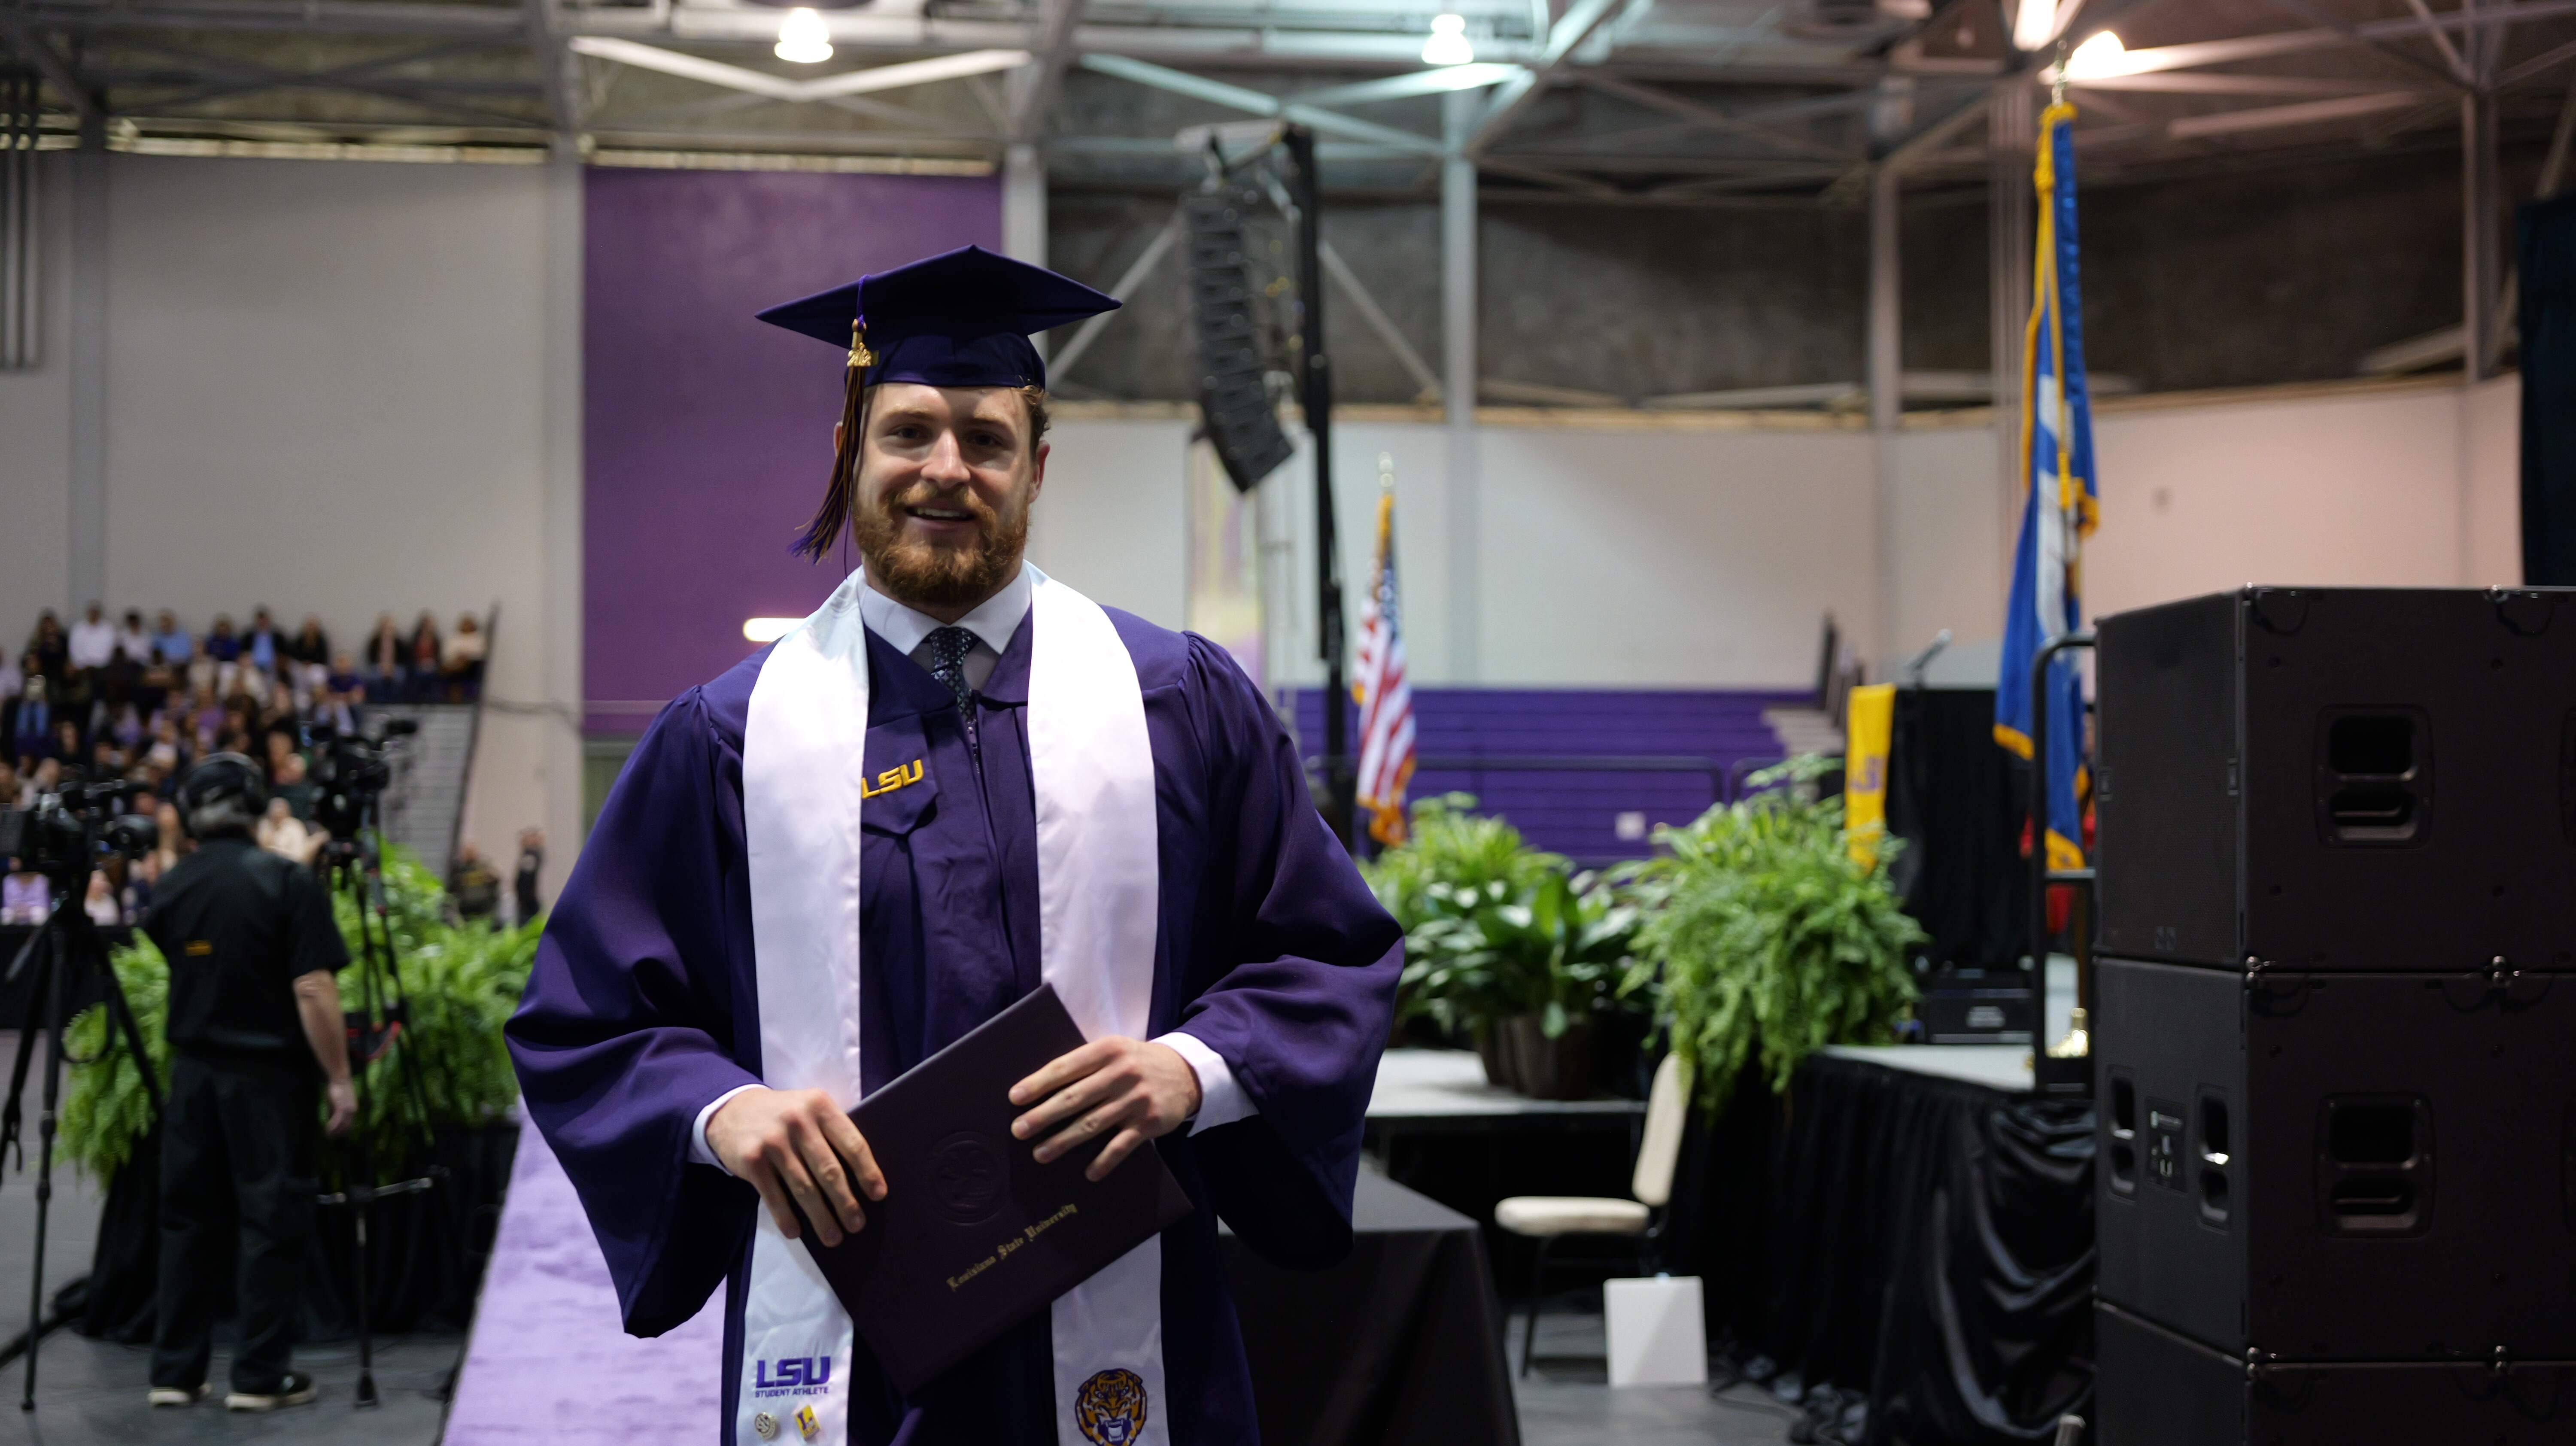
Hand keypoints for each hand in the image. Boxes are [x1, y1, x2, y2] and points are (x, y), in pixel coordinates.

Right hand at [324, 1077, 356, 1137]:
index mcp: (353, 1110)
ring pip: (342, 1125)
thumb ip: (335, 1112)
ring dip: (334, 1132)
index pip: (349, 1125)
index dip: (341, 1132)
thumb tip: (332, 1122)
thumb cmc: (337, 1090)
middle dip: (338, 1134)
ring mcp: (348, 1109)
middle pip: (347, 1127)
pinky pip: (337, 1120)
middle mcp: (353, 1111)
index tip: (334, 1136)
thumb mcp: (336, 1104)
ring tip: (327, 1135)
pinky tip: (327, 1129)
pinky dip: (333, 1126)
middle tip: (329, 1138)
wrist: (340, 1079)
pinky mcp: (342, 1106)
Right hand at [707, 1087, 885, 1246]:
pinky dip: (786, 1217)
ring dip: (821, 1218)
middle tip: (857, 1225)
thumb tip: (861, 1178)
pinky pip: (774, 1196)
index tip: (878, 1195)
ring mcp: (773, 1141)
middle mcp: (798, 1121)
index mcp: (820, 1106)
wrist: (732, 1110)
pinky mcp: (752, 1160)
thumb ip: (831, 1133)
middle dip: (846, 1203)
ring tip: (834, 1237)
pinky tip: (796, 1233)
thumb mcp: (810, 1110)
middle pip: (829, 1171)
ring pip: (804, 1188)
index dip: (867, 1172)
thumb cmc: (784, 1115)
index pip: (852, 1143)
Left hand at [1009, 1038, 1201, 1182]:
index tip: (1015, 1097)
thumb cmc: (1135, 1062)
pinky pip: (1121, 1146)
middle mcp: (1122, 1073)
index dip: (1038, 1083)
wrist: (1185, 1072)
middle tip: (1019, 1130)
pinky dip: (1104, 1161)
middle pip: (1074, 1098)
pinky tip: (1089, 1173)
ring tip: (1041, 1153)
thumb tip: (1040, 1088)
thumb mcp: (1113, 1051)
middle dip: (1043, 1115)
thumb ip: (1084, 1065)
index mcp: (1107, 1050)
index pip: (1065, 1067)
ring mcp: (1136, 1099)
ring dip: (1064, 1141)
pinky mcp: (1149, 1123)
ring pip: (1092, 1124)